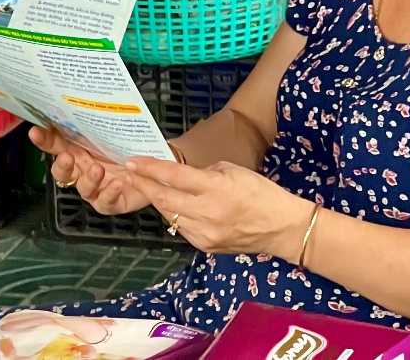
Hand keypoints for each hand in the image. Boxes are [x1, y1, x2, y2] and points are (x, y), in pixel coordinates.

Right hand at [31, 126, 151, 214]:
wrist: (155, 166)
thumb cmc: (132, 144)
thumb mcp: (117, 129)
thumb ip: (101, 120)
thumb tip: (89, 96)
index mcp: (81, 149)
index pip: (57, 144)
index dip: (44, 140)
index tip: (36, 132)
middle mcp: (85, 169)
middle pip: (63, 171)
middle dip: (62, 165)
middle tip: (67, 157)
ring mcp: (97, 187)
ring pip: (83, 188)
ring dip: (88, 179)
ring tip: (98, 169)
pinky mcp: (112, 202)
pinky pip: (104, 203)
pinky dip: (108, 194)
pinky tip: (116, 184)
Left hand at [125, 157, 315, 255]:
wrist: (281, 228)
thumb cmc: (260, 192)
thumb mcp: (231, 170)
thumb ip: (202, 172)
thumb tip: (180, 176)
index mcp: (215, 188)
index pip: (174, 176)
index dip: (150, 168)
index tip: (132, 161)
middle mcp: (207, 213)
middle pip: (164, 198)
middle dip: (143, 184)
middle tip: (128, 173)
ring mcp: (204, 233)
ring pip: (169, 215)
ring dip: (156, 200)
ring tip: (145, 186)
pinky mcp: (205, 246)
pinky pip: (181, 228)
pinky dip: (174, 215)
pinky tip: (170, 205)